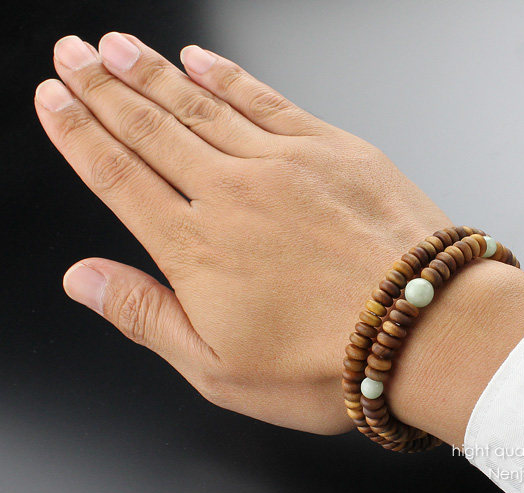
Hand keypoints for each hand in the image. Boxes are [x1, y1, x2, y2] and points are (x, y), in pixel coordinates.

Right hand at [35, 33, 454, 434]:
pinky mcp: (333, 147)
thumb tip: (83, 279)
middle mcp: (232, 194)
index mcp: (196, 248)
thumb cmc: (326, 360)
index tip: (53, 100)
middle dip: (102, 88)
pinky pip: (266, 100)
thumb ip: (144, 316)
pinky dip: (227, 77)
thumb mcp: (218, 368)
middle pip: (150, 129)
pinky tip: (200, 60)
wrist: (423, 328)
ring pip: (200, 106)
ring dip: (152, 72)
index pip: (118, 177)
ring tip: (116, 46)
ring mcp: (284, 163)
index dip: (78, 134)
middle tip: (71, 54)